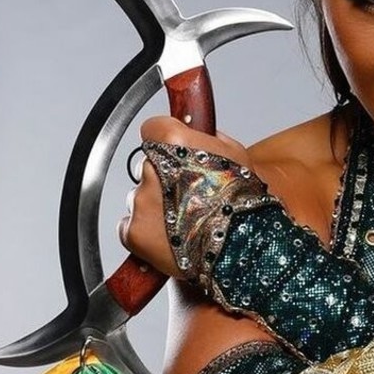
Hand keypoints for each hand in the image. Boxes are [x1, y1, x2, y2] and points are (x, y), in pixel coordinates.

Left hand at [118, 115, 254, 276]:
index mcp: (173, 143)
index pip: (153, 129)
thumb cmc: (243, 202)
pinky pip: (130, 226)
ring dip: (157, 207)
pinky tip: (171, 237)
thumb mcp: (236, 155)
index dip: (165, 143)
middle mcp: (151, 168)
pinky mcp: (133, 230)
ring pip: (140, 198)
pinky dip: (146, 233)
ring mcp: (139, 200)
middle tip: (189, 197)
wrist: (241, 245)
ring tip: (186, 221)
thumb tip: (199, 134)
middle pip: (148, 167)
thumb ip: (210, 140)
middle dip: (164, 180)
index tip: (175, 155)